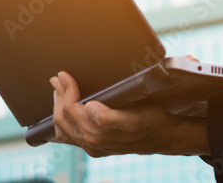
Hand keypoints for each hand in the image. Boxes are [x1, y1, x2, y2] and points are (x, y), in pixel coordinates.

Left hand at [49, 71, 209, 157]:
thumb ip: (110, 116)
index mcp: (99, 133)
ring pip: (62, 128)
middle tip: (59, 77)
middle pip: (63, 118)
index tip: (66, 74)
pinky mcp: (94, 146)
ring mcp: (92, 146)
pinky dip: (60, 122)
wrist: (164, 135)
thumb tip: (89, 108)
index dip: (67, 90)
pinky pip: (68, 138)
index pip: (71, 110)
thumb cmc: (152, 120)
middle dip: (59, 95)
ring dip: (57, 106)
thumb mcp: (136, 114)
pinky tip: (61, 110)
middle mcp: (92, 143)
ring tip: (58, 88)